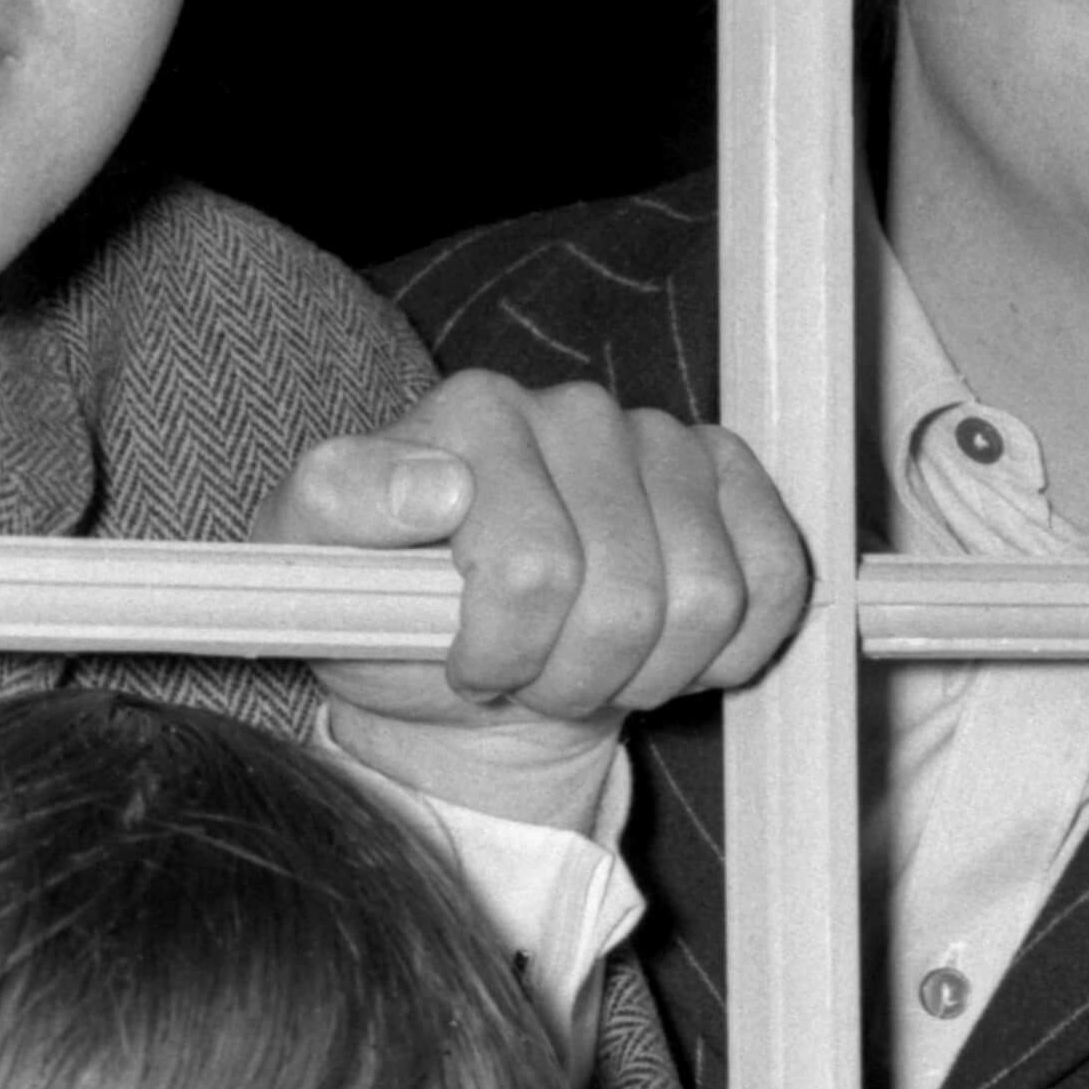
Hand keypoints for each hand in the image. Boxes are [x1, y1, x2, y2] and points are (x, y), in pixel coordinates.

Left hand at [258, 371, 809, 824]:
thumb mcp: (313, 567)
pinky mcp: (732, 483)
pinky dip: (724, 649)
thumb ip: (337, 507)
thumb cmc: (387, 609)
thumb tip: (433, 483)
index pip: (533, 566)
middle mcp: (575, 410)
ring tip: (583, 667)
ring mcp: (663, 442)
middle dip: (572, 675)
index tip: (466, 665)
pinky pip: (775, 580)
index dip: (503, 650)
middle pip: (627, 595)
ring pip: (707, 598)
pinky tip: (661, 651)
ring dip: (644, 670)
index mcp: (475, 413)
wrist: (464, 658)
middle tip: (528, 678)